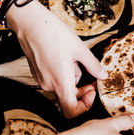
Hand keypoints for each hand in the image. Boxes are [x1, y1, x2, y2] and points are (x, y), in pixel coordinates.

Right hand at [7, 1, 107, 117]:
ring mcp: (41, 79)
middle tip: (91, 76)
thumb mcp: (80, 49)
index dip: (84, 106)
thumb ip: (93, 66)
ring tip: (74, 58)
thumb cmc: (53, 34)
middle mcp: (49, 85)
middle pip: (69, 98)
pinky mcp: (37, 72)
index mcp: (61, 83)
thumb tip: (103, 75)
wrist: (30, 23)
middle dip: (82, 89)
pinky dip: (62, 73)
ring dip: (72, 77)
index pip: (71, 111)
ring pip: (61, 86)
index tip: (91, 92)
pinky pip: (53, 79)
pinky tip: (64, 56)